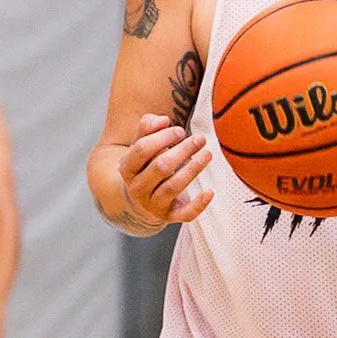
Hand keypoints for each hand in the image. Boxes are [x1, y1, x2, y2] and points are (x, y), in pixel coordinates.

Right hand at [118, 113, 211, 231]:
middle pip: (160, 167)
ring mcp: (152, 205)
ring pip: (173, 187)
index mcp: (127, 168)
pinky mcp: (168, 217)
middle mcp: (136, 189)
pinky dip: (198, 205)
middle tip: (199, 139)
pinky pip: (184, 214)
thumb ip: (148, 127)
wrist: (140, 198)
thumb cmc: (145, 164)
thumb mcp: (141, 144)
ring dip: (193, 169)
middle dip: (182, 151)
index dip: (163, 137)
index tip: (180, 130)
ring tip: (207, 154)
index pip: (143, 149)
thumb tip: (163, 120)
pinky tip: (210, 192)